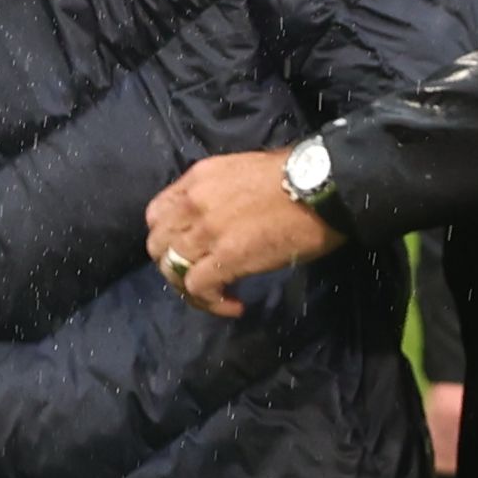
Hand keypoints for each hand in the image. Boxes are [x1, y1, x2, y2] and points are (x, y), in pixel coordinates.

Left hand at [143, 150, 342, 316]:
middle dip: (174, 267)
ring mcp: (206, 231)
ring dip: (192, 290)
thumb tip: (223, 217)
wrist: (321, 187)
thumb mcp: (243, 172)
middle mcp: (193, 203)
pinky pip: (198, 288)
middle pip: (158, 245)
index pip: (157, 213)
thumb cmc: (296, 176)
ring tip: (217, 297)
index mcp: (198, 179)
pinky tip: (234, 305)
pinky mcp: (225, 257)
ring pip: (172, 270)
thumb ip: (221, 193)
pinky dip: (211, 303)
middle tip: (200, 277)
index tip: (188, 250)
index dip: (167, 237)